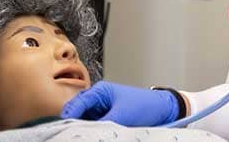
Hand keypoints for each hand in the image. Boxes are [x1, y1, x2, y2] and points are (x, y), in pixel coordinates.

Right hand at [61, 81, 178, 126]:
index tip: (64, 130)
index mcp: (100, 91)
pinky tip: (94, 137)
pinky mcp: (109, 121)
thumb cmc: (147, 105)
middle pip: (78, 114)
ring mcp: (103, 112)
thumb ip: (104, 124)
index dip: (69, 118)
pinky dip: (93, 133)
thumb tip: (89, 133)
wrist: (164, 110)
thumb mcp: (124, 114)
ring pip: (85, 123)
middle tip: (71, 135)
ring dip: (84, 130)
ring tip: (84, 136)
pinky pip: (95, 128)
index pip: (76, 105)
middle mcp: (98, 101)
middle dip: (75, 125)